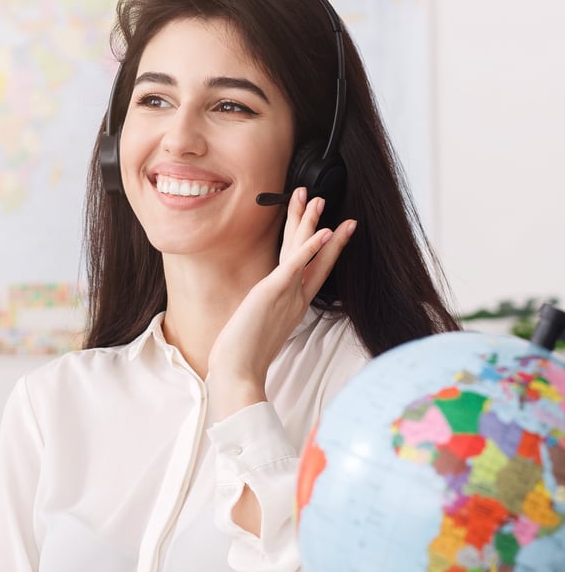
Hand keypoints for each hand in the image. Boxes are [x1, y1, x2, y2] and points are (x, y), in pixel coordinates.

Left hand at [208, 189, 355, 419]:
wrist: (238, 373)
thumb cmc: (242, 357)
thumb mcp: (257, 329)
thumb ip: (265, 314)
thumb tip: (260, 309)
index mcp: (293, 305)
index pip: (313, 270)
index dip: (324, 248)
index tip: (334, 230)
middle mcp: (295, 298)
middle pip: (313, 255)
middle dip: (318, 224)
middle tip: (322, 198)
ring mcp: (288, 294)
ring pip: (304, 252)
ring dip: (311, 223)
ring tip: (316, 199)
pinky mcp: (275, 292)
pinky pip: (297, 264)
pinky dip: (311, 247)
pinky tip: (323, 230)